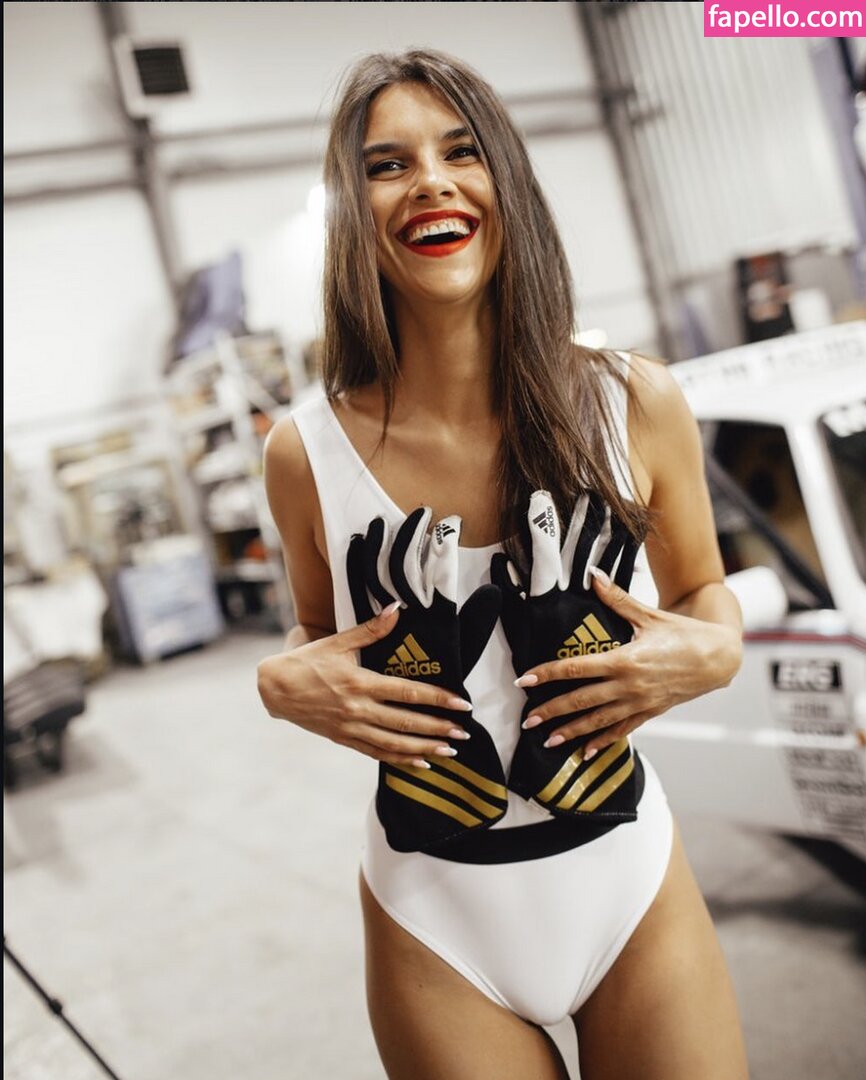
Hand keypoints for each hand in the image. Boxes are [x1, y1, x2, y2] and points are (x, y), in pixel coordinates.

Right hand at [256, 604, 473, 768]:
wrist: (275, 688)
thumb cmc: (307, 662)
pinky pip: (376, 753)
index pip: (408, 693)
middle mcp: (359, 709)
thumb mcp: (338, 642)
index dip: (437, 699)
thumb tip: (396, 610)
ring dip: (424, 748)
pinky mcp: (344, 739)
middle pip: (406, 722)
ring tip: (449, 750)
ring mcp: (351, 727)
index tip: (460, 703)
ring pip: (395, 743)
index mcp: (360, 683)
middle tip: (463, 731)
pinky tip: (421, 762)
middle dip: (438, 728)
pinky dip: (400, 760)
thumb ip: (371, 630)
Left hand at [518, 568, 742, 757]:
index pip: (576, 669)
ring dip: (572, 731)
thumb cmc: (684, 633)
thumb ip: (616, 598)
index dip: (548, 675)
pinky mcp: (650, 712)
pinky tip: (585, 752)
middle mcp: (629, 686)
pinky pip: (622, 730)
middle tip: (527, 720)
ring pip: (598, 721)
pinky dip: (602, 741)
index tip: (525, 682)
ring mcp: (640, 702)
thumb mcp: (648, 615)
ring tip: (548, 741)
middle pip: (581, 701)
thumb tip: (592, 575)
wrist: (719, 657)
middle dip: (552, 711)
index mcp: (624, 660)